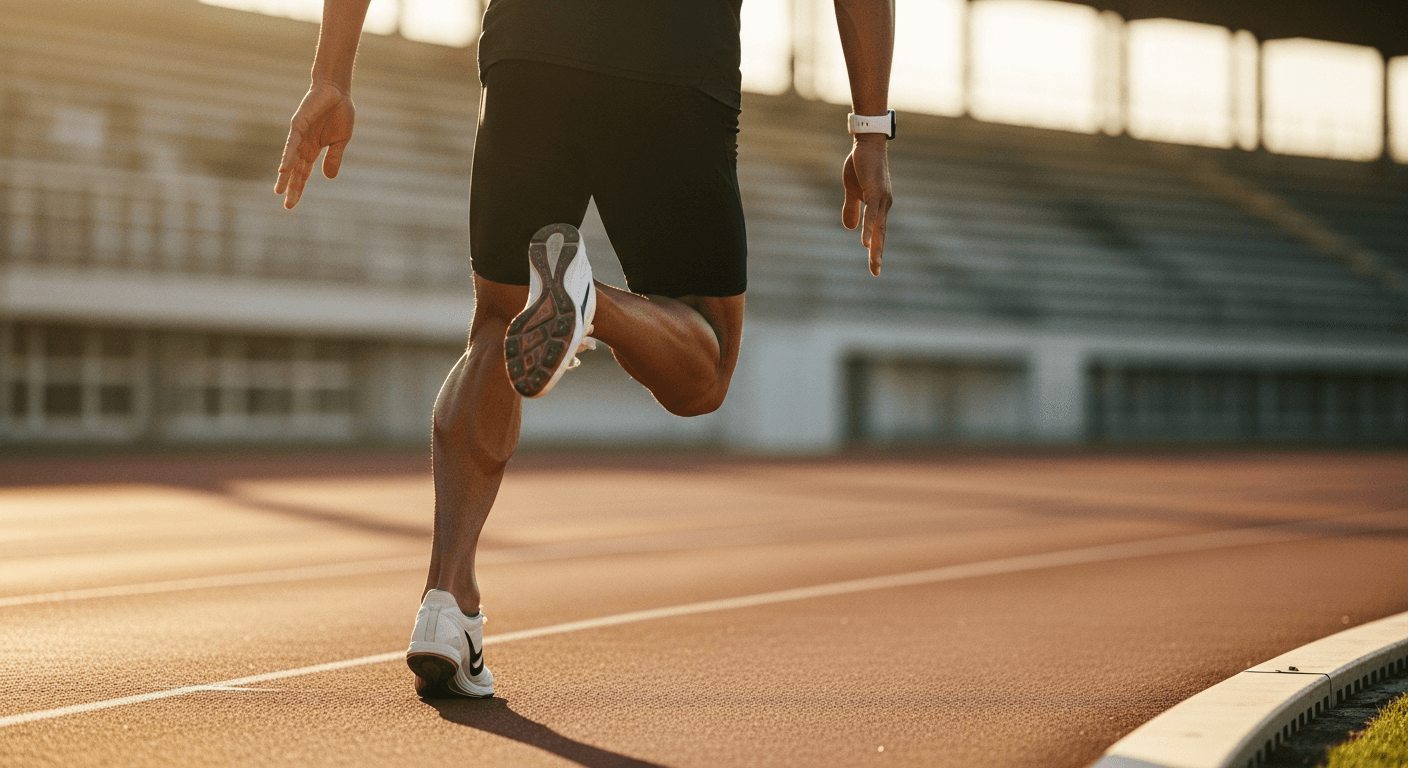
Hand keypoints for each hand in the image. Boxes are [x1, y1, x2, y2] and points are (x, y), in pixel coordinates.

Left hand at [275, 82, 354, 209]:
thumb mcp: (341, 141)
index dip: (298, 188)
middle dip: (291, 187)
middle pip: (295, 171)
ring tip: (279, 190)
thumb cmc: (339, 113)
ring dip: (286, 175)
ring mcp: (300, 136)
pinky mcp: (298, 124)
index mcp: (313, 151)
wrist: (337, 91)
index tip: (291, 204)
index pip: (303, 174)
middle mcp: (304, 146)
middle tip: (287, 205)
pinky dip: (288, 156)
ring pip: (291, 159)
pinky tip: (284, 168)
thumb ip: (334, 158)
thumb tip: (329, 178)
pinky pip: (293, 143)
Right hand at [841, 135, 892, 275]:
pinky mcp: (875, 191)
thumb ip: (852, 209)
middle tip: (876, 273)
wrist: (867, 144)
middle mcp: (884, 205)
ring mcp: (881, 199)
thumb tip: (850, 229)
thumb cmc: (861, 164)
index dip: (876, 249)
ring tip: (875, 262)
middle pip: (880, 234)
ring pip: (878, 227)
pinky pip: (871, 213)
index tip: (875, 266)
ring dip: (876, 246)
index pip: (878, 232)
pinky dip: (869, 227)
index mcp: (879, 206)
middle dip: (878, 254)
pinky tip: (865, 241)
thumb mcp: (853, 190)